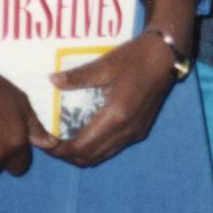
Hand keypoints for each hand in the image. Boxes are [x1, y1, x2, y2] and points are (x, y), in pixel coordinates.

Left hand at [47, 0, 195, 167]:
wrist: (167, 55)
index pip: (81, 147)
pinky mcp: (140, 129)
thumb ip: (78, 77)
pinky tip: (88, 131)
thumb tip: (52, 81)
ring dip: (82, 154)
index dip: (60, 150)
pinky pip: (113, 148)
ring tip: (66, 138)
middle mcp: (126, 131)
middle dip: (67, 155)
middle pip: (90, 158)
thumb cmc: (136, 57)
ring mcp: (135, 132)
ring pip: (102, 156)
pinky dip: (96, 147)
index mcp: (116, 117)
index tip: (45, 141)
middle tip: (51, 141)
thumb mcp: (106, 64)